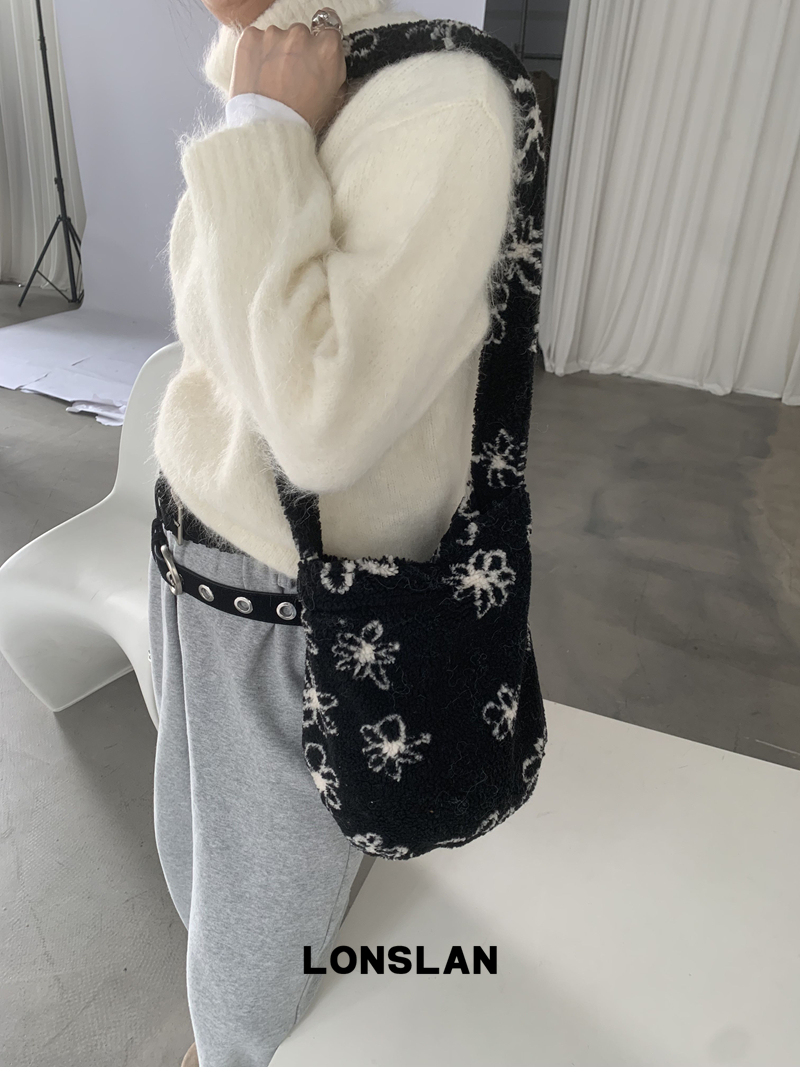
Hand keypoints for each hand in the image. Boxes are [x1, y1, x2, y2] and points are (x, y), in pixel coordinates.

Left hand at [230, 11, 346, 133]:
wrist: (270, 129)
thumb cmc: (303, 120)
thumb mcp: (334, 99)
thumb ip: (334, 71)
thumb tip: (329, 61)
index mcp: (327, 49)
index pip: (328, 28)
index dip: (321, 44)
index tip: (314, 55)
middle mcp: (302, 36)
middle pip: (301, 33)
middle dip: (297, 50)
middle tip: (291, 75)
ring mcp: (274, 35)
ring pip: (277, 36)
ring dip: (275, 51)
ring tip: (271, 79)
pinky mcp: (250, 38)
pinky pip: (255, 38)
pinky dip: (255, 52)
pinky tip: (257, 74)